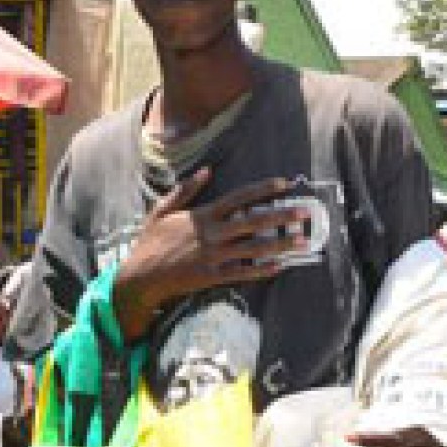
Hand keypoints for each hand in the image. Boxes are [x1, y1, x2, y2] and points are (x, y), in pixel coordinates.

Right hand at [111, 170, 310, 336]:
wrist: (141, 276)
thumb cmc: (151, 242)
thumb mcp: (162, 210)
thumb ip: (185, 190)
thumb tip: (206, 170)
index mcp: (202, 215)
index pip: (239, 198)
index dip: (263, 190)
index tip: (284, 184)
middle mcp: (212, 234)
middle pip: (253, 222)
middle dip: (281, 216)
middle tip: (305, 212)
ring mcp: (214, 256)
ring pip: (253, 249)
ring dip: (279, 244)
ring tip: (301, 240)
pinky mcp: (213, 276)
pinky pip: (243, 273)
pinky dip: (262, 271)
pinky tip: (280, 267)